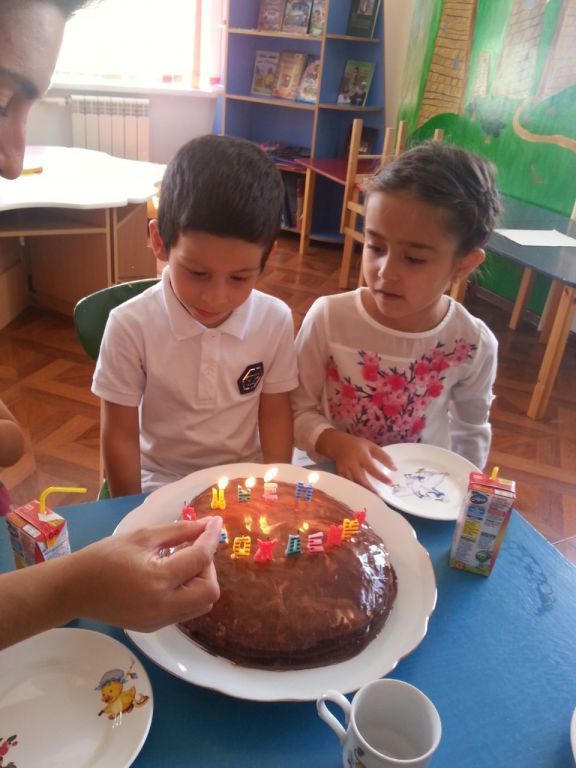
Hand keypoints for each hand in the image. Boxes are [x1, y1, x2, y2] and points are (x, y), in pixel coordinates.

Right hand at [69, 517, 221, 631]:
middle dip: (209, 567)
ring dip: (201, 581)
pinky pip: (185, 611)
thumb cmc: (105, 556)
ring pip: (201, 605)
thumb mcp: (143, 536)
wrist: (74, 589)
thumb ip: (179, 531)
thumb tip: (207, 525)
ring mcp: (159, 621)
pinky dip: (189, 593)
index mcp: (158, 580)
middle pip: (210, 591)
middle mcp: (163, 606)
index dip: (210, 538)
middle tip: (194, 549)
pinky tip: (173, 577)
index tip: (216, 524)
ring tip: (182, 563)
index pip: (199, 559)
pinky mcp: (154, 628)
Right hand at [316, 429, 395, 490]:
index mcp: (361, 456)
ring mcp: (344, 470)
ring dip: (362, 492)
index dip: (381, 477)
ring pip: (353, 484)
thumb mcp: (371, 446)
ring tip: (371, 499)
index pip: (372, 468)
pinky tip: (359, 496)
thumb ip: (383, 457)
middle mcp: (352, 464)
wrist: (337, 444)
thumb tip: (395, 468)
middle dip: (370, 489)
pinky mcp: (340, 474)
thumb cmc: (357, 445)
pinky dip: (353, 490)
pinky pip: (347, 484)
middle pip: (361, 479)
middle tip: (379, 496)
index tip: (390, 483)